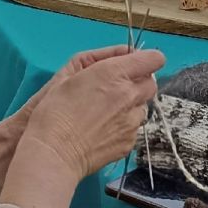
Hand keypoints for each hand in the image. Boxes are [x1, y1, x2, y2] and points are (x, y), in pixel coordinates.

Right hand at [20, 46, 165, 178]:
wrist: (53, 153)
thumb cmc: (54, 113)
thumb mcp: (68, 75)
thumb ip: (98, 60)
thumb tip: (122, 54)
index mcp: (113, 74)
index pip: (153, 59)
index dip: (146, 60)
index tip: (133, 65)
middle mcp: (128, 96)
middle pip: (151, 83)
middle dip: (139, 82)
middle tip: (117, 88)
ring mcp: (131, 121)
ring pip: (143, 107)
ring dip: (131, 105)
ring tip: (106, 112)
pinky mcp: (129, 142)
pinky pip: (134, 128)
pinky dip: (124, 126)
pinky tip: (103, 130)